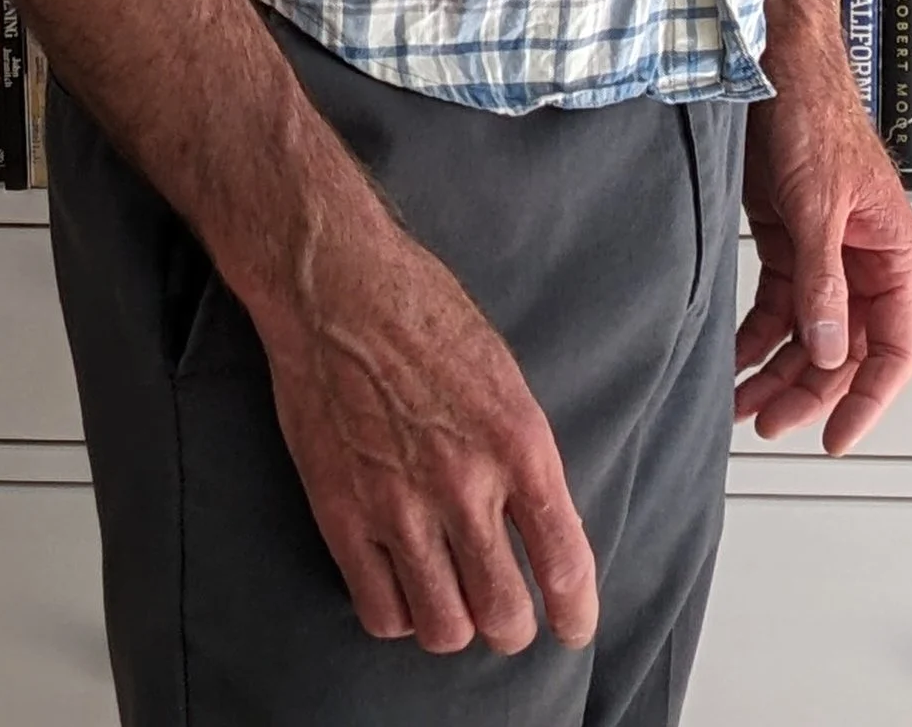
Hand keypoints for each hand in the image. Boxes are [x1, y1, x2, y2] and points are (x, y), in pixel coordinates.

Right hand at [250, 206, 597, 658]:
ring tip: (450, 600)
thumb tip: (541, 527)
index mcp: (518, 441)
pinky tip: (401, 586)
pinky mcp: (342, 514)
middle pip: (503, 614)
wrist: (337, 284)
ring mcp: (399, 504)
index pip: (564, 559)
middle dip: (511, 626)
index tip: (573, 626)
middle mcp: (465, 483)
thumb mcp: (503, 374)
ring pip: (443, 628)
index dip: (575, 611)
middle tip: (504, 612)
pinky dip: (398, 614)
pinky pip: (381, 612)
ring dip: (454, 624)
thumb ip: (522, 455)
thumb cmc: (424, 312)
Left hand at [733, 0, 911, 454]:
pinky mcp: (788, 239)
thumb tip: (829, 350)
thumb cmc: (816, 113)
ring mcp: (824, 252)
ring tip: (741, 403)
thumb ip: (823, 282)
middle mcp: (861, 259)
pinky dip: (757, 335)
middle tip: (769, 422)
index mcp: (892, 253)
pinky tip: (735, 358)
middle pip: (844, 350)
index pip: (894, 348)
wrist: (774, 65)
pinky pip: (777, 304)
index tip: (838, 436)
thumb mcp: (819, 206)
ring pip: (807, 334)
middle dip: (808, 390)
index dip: (868, 399)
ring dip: (777, 370)